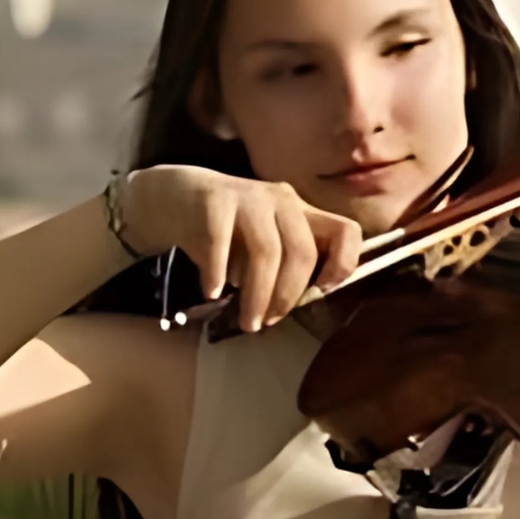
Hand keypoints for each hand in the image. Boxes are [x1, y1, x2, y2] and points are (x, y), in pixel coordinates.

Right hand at [120, 166, 363, 329]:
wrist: (173, 196)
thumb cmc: (225, 230)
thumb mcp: (262, 243)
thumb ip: (282, 266)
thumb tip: (290, 307)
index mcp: (301, 212)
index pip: (346, 231)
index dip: (344, 264)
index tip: (322, 291)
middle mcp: (281, 200)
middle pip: (303, 251)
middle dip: (288, 295)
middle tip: (268, 322)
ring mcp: (248, 197)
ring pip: (266, 251)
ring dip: (257, 294)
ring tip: (246, 321)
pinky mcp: (213, 200)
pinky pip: (220, 244)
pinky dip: (218, 274)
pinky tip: (212, 293)